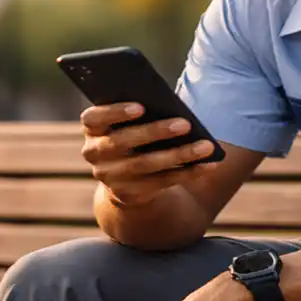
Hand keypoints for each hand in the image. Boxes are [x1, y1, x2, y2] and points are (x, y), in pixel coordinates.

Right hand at [80, 103, 217, 205]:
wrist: (125, 177)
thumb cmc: (133, 133)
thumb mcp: (128, 121)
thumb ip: (139, 110)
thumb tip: (171, 106)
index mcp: (92, 129)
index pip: (94, 118)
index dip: (116, 112)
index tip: (141, 107)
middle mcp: (96, 154)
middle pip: (124, 142)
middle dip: (156, 132)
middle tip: (185, 124)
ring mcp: (111, 177)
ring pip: (146, 165)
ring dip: (179, 155)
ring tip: (206, 146)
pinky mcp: (131, 194)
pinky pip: (162, 182)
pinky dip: (188, 172)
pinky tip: (208, 164)